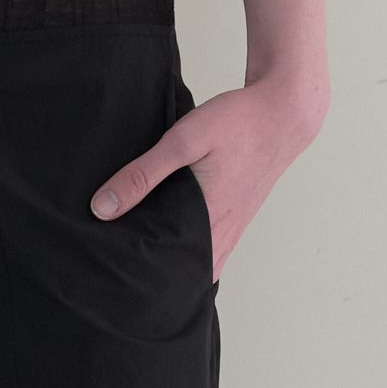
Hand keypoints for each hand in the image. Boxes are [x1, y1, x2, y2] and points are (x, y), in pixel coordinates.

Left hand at [88, 69, 325, 281]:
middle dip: (153, 274)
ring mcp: (234, 228)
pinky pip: (213, 251)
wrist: (284, 113)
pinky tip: (172, 242)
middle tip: (118, 269)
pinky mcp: (238, 218)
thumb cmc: (237, 122)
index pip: (167, 265)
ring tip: (140, 261)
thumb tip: (102, 208)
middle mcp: (224, 232)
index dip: (139, 271)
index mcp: (208, 219)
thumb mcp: (184, 140)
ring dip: (174, 265)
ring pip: (200, 264)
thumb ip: (143, 174)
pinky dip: (192, 253)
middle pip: (183, 272)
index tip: (111, 270)